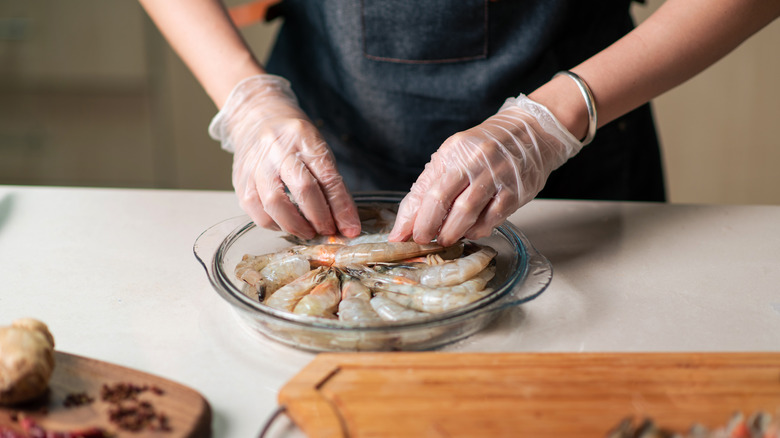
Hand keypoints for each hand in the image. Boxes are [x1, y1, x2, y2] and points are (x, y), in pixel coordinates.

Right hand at [209, 74, 359, 238]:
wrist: (257, 117)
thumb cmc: (293, 139)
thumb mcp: (317, 149)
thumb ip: (330, 183)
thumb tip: (344, 222)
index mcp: (305, 138)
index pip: (328, 176)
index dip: (341, 207)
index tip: (350, 228)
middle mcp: (278, 149)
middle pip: (303, 189)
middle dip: (320, 218)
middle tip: (329, 231)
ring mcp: (256, 164)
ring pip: (274, 203)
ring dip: (295, 226)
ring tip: (308, 232)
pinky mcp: (240, 179)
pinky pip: (255, 210)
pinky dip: (273, 224)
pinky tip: (285, 225)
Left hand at [388, 94, 582, 245]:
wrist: (531, 132)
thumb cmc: (487, 148)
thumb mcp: (455, 156)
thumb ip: (431, 185)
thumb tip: (408, 220)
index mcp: (453, 152)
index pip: (425, 188)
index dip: (410, 216)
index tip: (399, 235)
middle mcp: (473, 161)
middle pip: (441, 199)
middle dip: (427, 226)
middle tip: (422, 240)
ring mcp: (496, 176)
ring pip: (466, 211)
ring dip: (451, 232)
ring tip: (444, 239)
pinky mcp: (515, 191)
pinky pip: (492, 217)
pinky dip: (478, 230)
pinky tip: (470, 232)